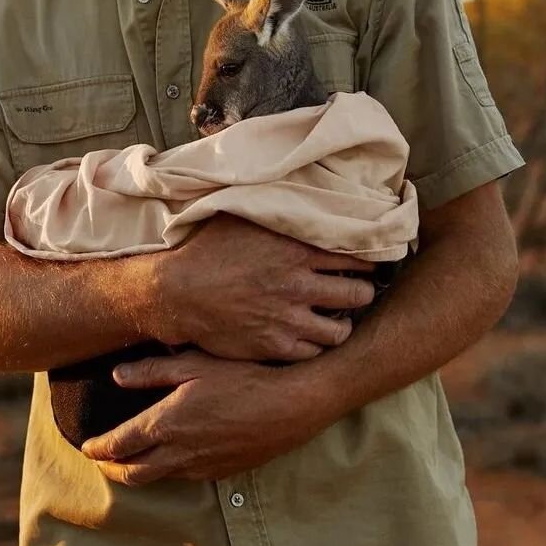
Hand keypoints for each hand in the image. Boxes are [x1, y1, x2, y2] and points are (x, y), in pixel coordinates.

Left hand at [80, 350, 319, 484]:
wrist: (291, 404)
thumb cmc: (244, 376)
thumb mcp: (194, 363)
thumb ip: (152, 372)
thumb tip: (116, 376)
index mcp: (167, 424)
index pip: (120, 445)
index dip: (99, 448)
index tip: (87, 446)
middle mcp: (181, 452)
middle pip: (134, 473)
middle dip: (112, 470)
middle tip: (101, 462)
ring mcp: (203, 466)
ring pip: (160, 478)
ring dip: (139, 472)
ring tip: (130, 461)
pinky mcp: (224, 471)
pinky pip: (187, 476)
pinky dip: (168, 471)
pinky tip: (173, 457)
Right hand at [154, 214, 377, 361]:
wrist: (178, 291)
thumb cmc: (208, 249)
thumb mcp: (245, 218)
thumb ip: (278, 211)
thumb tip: (302, 194)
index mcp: (296, 250)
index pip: (354, 257)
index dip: (366, 261)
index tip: (368, 264)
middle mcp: (298, 285)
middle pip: (359, 294)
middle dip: (363, 293)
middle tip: (359, 292)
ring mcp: (288, 319)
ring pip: (341, 330)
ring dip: (342, 324)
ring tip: (337, 318)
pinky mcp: (275, 345)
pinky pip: (313, 352)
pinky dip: (316, 345)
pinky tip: (309, 336)